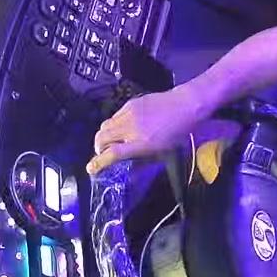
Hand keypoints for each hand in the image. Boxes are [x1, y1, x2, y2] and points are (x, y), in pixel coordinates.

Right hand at [88, 86, 204, 173]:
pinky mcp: (131, 103)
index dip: (99, 162)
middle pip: (101, 138)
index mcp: (140, 143)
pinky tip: (123, 128)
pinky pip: (114, 116)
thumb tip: (129, 172)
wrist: (186, 104)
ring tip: (112, 141)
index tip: (91, 168)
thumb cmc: (179, 131)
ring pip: (104, 126)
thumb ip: (142, 161)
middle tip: (103, 154)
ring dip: (104, 136)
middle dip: (98, 148)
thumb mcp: (162, 151)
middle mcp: (131, 127)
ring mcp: (129, 113)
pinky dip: (113, 125)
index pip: (112, 154)